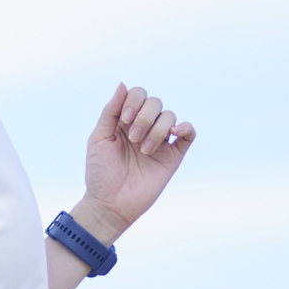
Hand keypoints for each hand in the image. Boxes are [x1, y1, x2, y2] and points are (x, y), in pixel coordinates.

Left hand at [78, 84, 196, 239]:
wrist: (110, 204)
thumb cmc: (100, 172)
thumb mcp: (99, 137)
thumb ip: (111, 111)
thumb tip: (123, 84)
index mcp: (125, 120)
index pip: (138, 95)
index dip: (134, 101)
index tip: (124, 120)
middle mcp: (144, 127)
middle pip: (155, 102)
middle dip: (144, 117)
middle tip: (133, 139)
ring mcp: (160, 141)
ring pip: (170, 116)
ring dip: (157, 129)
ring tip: (144, 150)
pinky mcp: (173, 156)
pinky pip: (189, 134)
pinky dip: (185, 128)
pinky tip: (174, 133)